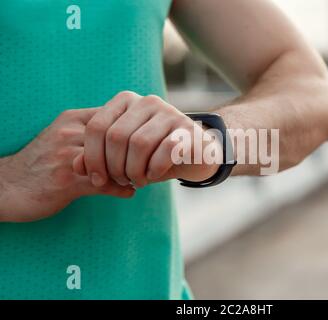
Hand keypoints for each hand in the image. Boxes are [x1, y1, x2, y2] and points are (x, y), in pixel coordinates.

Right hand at [0, 108, 134, 222]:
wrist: (6, 187)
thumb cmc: (40, 163)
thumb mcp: (61, 137)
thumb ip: (89, 133)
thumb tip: (125, 136)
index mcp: (72, 120)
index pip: (114, 116)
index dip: (134, 130)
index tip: (145, 142)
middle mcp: (71, 134)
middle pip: (118, 137)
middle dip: (136, 151)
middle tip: (148, 162)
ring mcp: (69, 157)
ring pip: (114, 160)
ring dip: (131, 171)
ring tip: (140, 178)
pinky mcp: (67, 182)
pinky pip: (104, 184)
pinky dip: (121, 189)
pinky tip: (129, 192)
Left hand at [73, 91, 221, 187]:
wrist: (194, 153)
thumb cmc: (152, 154)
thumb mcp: (121, 155)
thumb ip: (96, 157)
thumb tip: (75, 165)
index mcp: (126, 101)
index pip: (96, 127)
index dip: (92, 157)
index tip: (97, 179)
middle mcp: (147, 101)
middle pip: (116, 137)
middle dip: (114, 167)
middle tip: (121, 181)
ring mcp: (170, 113)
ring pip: (139, 144)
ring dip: (134, 171)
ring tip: (137, 180)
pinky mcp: (188, 129)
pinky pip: (165, 151)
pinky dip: (155, 169)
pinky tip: (154, 175)